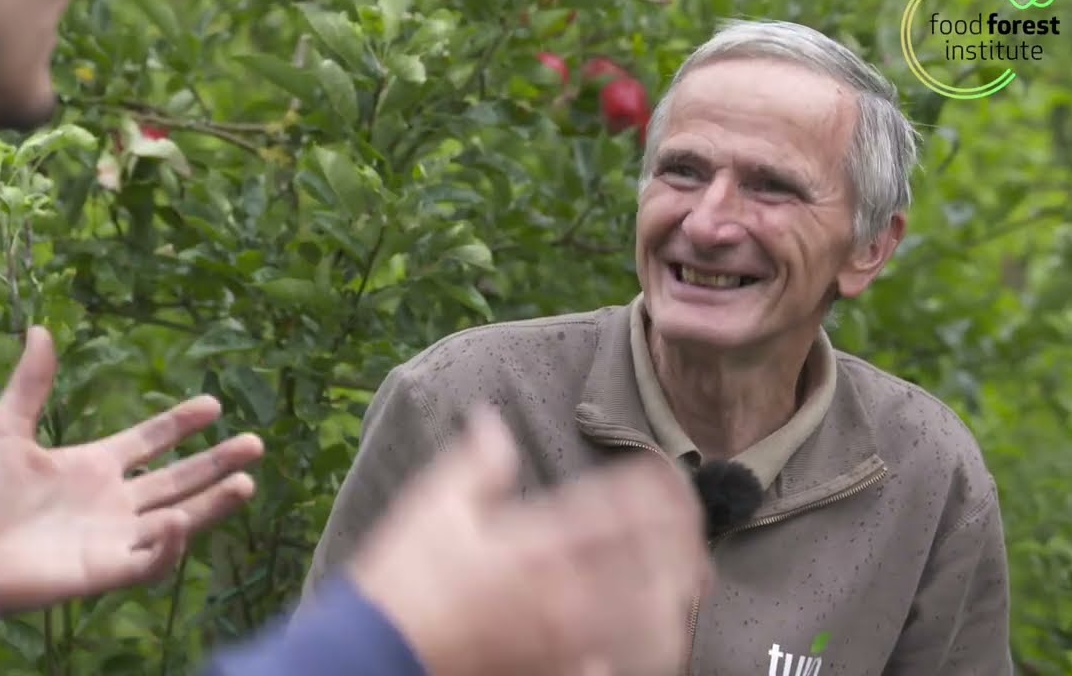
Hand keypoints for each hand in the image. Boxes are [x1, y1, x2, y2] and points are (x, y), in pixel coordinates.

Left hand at [0, 326, 263, 613]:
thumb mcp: (3, 431)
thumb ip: (30, 385)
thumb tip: (39, 329)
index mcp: (93, 467)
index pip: (151, 442)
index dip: (182, 424)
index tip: (215, 404)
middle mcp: (112, 502)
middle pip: (178, 480)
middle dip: (217, 462)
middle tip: (255, 444)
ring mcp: (112, 538)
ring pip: (179, 521)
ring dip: (213, 504)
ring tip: (246, 483)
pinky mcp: (104, 572)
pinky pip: (150, 563)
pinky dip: (168, 546)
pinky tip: (178, 521)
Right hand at [349, 405, 709, 675]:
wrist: (378, 650)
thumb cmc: (404, 575)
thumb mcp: (435, 502)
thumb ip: (479, 461)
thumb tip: (494, 421)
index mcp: (540, 539)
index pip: (626, 506)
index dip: (662, 487)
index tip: (674, 474)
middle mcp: (565, 591)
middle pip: (655, 567)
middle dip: (685, 546)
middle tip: (693, 531)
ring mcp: (565, 640)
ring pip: (651, 624)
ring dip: (676, 601)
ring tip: (686, 585)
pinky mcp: (556, 674)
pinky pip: (616, 666)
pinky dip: (640, 653)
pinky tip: (648, 641)